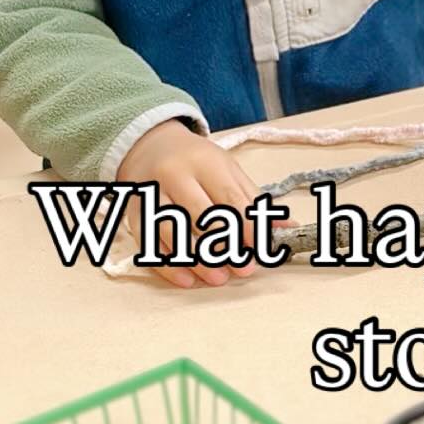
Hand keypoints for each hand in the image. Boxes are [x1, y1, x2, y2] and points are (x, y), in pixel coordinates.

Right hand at [117, 120, 261, 288]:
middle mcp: (175, 175)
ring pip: (172, 230)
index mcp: (205, 162)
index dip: (247, 226)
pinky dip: (167, 264)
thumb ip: (254, 200)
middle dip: (225, 246)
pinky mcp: (135, 211)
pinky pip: (148, 241)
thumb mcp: (228, 170)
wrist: (149, 144)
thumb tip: (287, 228)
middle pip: (201, 215)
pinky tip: (187, 280)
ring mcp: (152, 193)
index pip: (230, 198)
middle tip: (245, 268)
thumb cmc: (197, 162)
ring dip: (197, 259)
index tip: (261, 249)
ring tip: (219, 278)